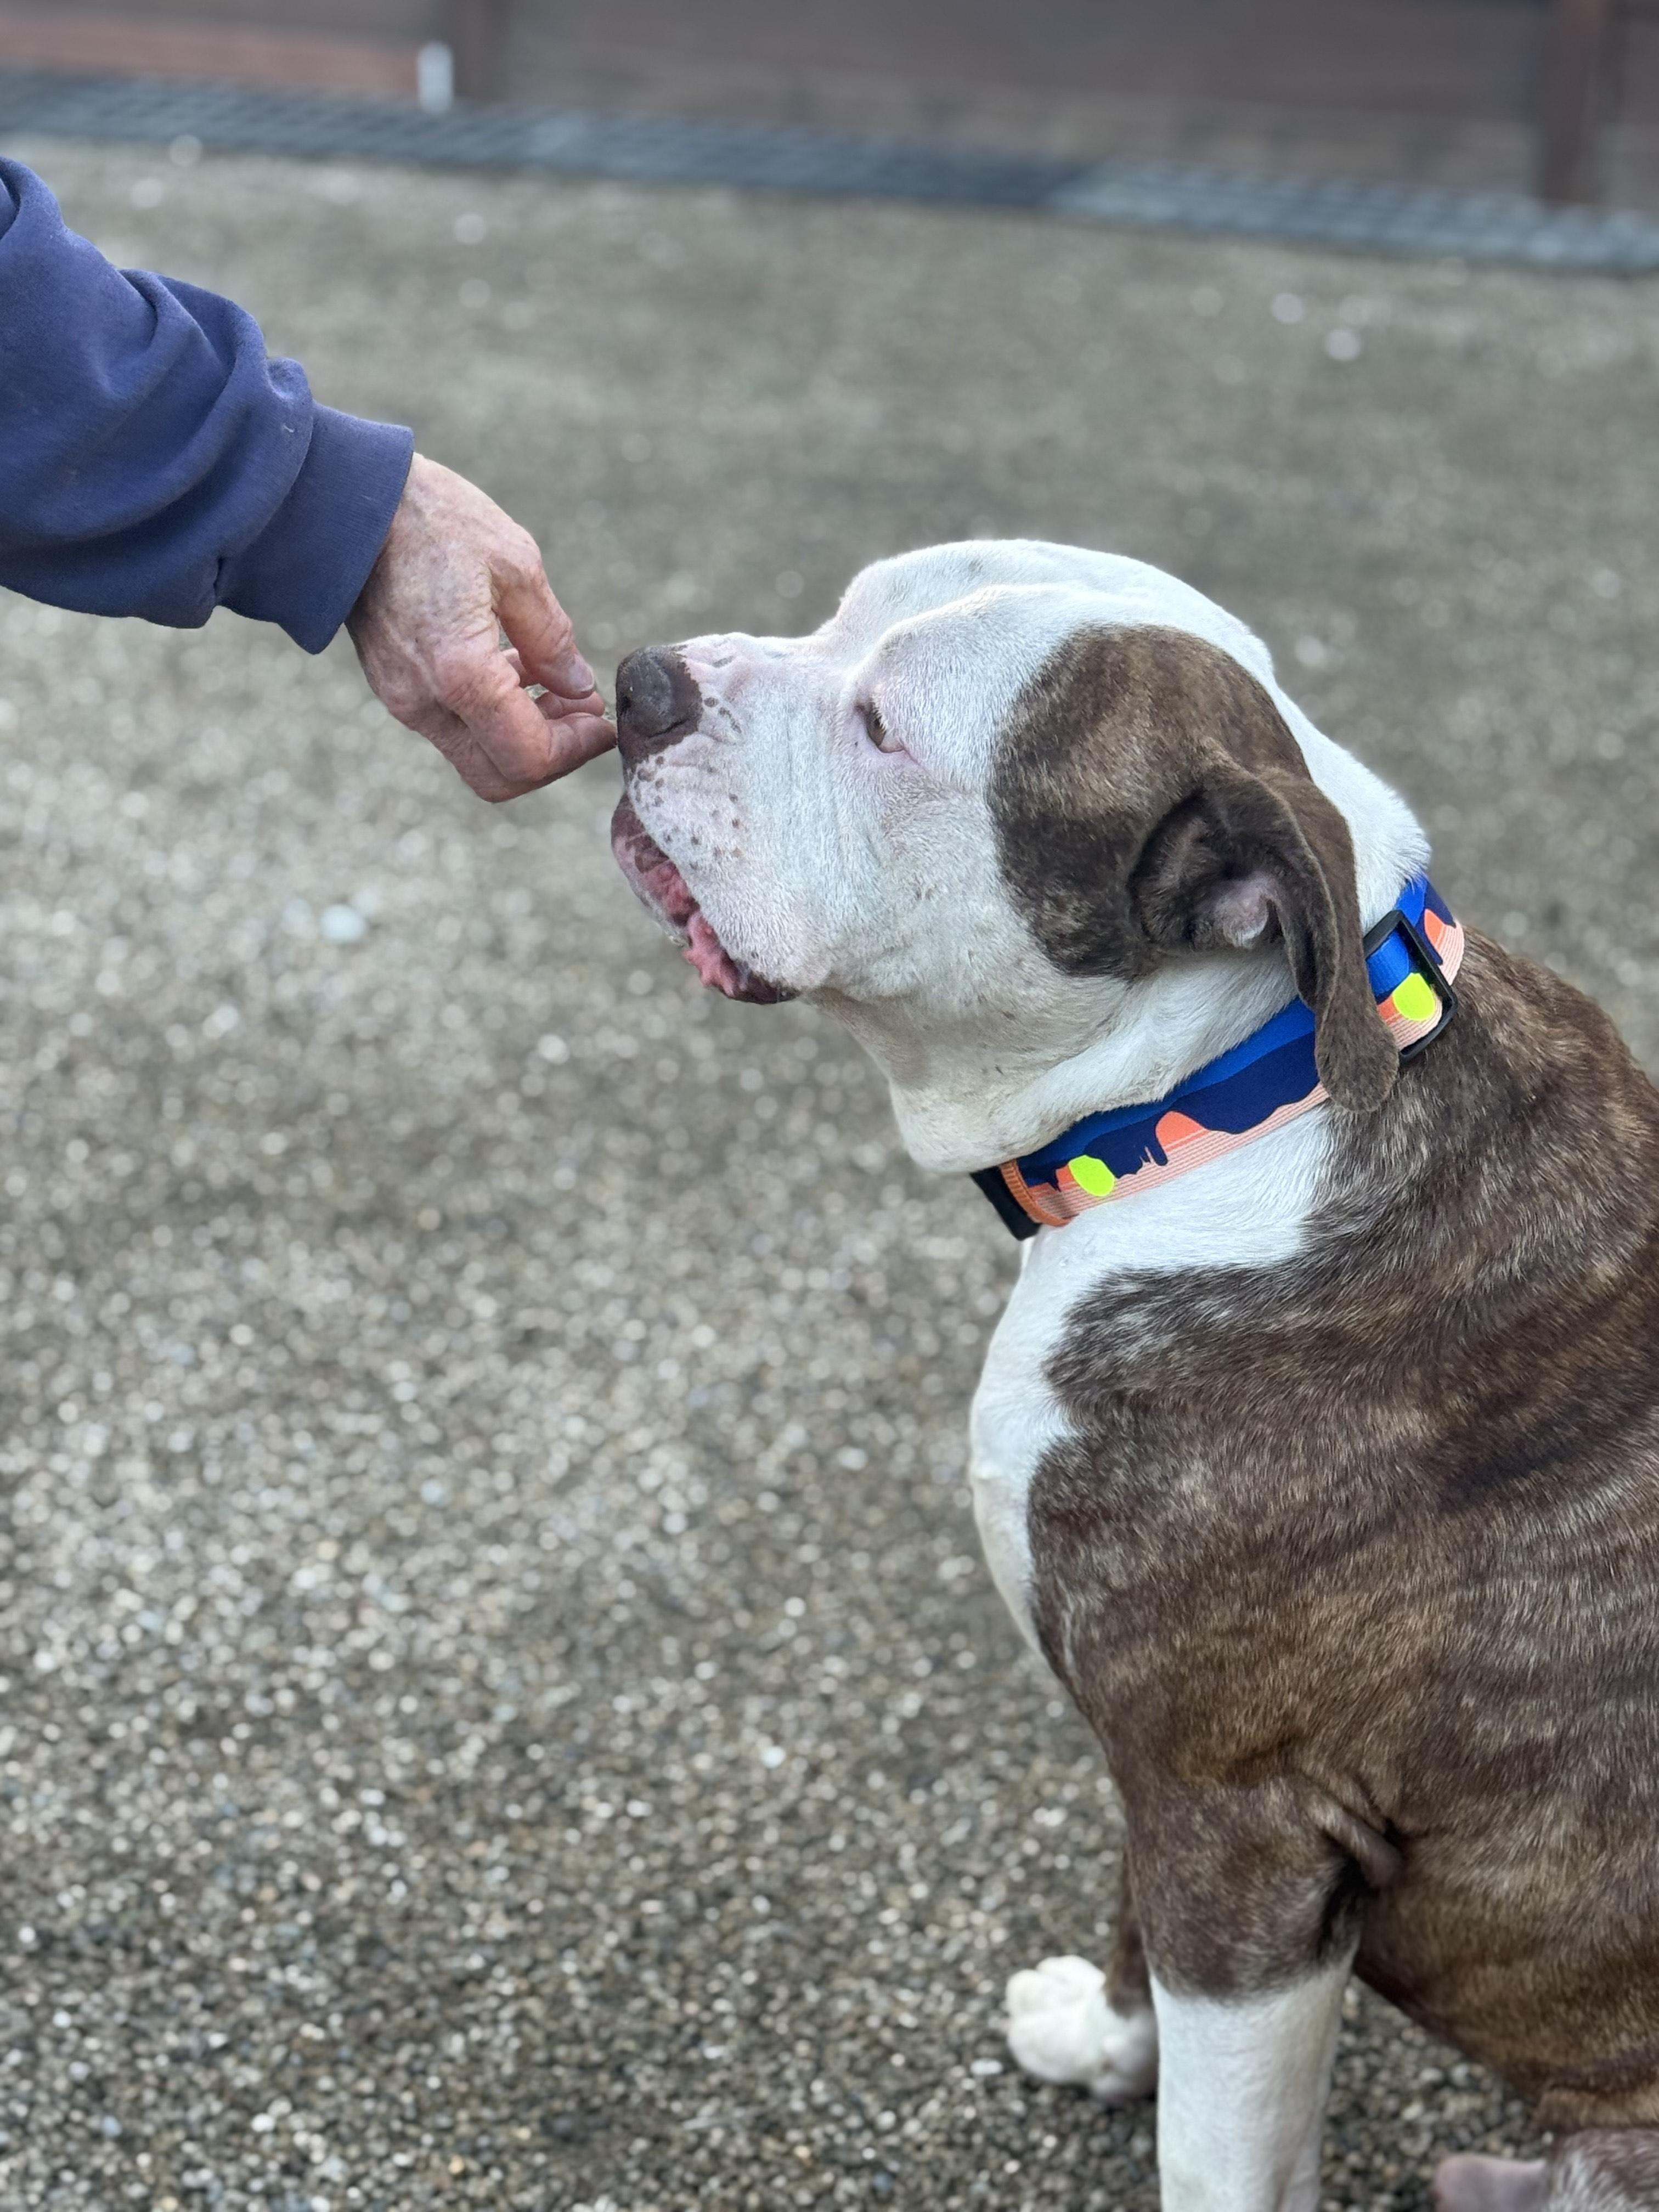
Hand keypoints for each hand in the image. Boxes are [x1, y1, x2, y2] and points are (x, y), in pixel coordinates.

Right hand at [347, 453, 613, 801]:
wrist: (346, 499)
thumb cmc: (432, 519)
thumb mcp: (515, 563)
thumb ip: (551, 636)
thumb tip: (578, 686)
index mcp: (460, 673)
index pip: (529, 756)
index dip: (577, 749)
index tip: (603, 722)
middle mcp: (424, 701)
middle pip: (500, 778)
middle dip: (552, 756)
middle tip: (583, 714)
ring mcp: (402, 699)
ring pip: (476, 757)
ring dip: (524, 735)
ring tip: (556, 686)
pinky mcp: (393, 688)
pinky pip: (452, 728)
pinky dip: (492, 716)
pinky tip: (515, 670)